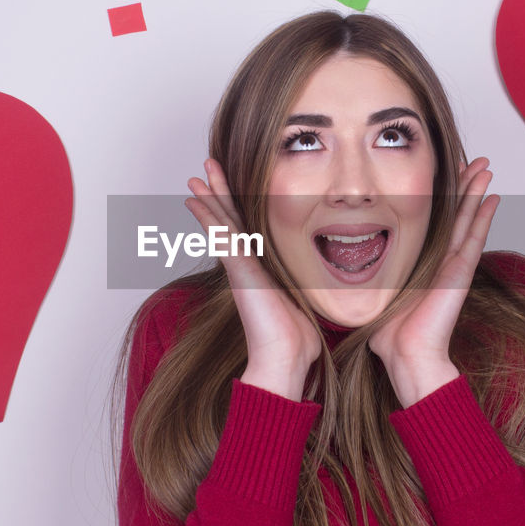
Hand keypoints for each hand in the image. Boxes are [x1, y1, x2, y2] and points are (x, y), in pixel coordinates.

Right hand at [185, 159, 319, 400]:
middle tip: (208, 168)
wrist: (285, 357)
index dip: (239, 205)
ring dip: (209, 198)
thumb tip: (329, 283)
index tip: (232, 185)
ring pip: (221, 224)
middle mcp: (247, 264)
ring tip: (196, 178)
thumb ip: (307, 285)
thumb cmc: (298, 337)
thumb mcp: (306, 300)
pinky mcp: (239, 270)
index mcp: (262, 268)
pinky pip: (220, 238)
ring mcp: (240, 267)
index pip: (248, 228)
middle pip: (230, 219)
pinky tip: (195, 203)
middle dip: (219, 192)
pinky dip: (207, 219)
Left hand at [368, 157, 499, 406]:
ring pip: (468, 219)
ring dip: (476, 192)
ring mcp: (454, 265)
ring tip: (485, 166)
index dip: (436, 196)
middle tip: (470, 159)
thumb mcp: (370, 292)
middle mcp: (440, 260)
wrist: (406, 356)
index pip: (431, 221)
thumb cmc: (386, 333)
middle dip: (462, 185)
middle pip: (455, 213)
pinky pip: (475, 237)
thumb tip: (330, 260)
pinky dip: (485, 216)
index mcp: (421, 262)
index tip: (437, 171)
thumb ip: (361, 274)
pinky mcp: (460, 273)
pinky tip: (493, 196)